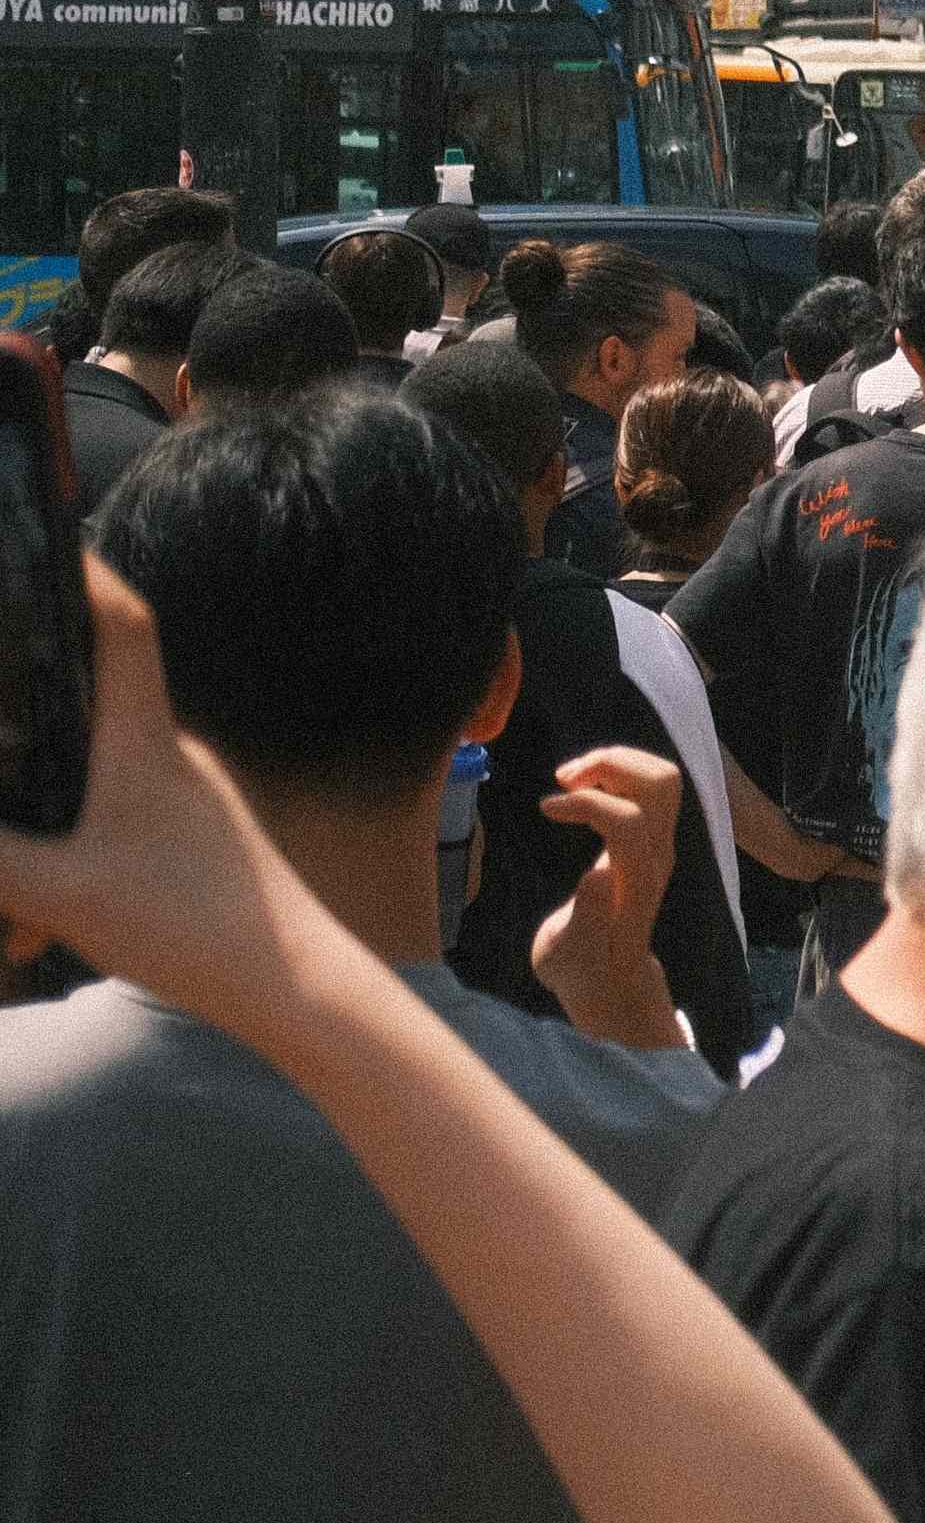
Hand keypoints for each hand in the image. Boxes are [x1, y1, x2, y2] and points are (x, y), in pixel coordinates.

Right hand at [0, 566, 340, 1037]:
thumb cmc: (195, 929)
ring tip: (16, 901)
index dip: (84, 572)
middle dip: (27, 699)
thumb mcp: (64, 892)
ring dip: (36, 818)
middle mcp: (171, 754)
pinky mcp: (190, 840)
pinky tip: (34, 928)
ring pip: (91, 773)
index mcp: (148, 741)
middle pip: (88, 696)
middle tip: (4, 670)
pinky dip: (62, 860)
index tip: (49, 534)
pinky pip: (109, 822)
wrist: (298, 988)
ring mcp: (184, 797)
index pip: (121, 624)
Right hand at [528, 745, 690, 1056]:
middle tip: (563, 778)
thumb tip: (599, 876)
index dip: (588, 802)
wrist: (612, 980)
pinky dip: (617, 771)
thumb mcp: (573, 956)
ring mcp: (660, 845)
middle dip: (612, 765)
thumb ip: (587, 920)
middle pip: (661, 783)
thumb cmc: (583, 970)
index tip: (546, 807)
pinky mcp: (652, 841)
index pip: (629, 819)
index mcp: (635, 882)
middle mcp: (657, 856)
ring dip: (616, 762)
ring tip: (569, 777)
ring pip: (661, 777)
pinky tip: (580, 788)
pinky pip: (650, 787)